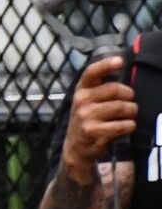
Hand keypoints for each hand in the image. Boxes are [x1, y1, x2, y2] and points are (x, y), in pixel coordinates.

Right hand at [62, 57, 137, 178]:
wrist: (76, 147)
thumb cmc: (88, 119)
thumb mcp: (87, 101)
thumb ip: (100, 88)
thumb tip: (121, 72)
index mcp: (81, 89)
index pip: (92, 73)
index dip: (106, 65)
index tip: (119, 60)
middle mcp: (81, 100)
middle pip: (115, 90)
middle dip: (129, 97)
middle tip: (130, 103)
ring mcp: (86, 116)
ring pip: (122, 108)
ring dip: (132, 112)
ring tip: (129, 116)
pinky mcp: (93, 131)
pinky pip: (122, 125)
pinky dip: (130, 126)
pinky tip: (126, 126)